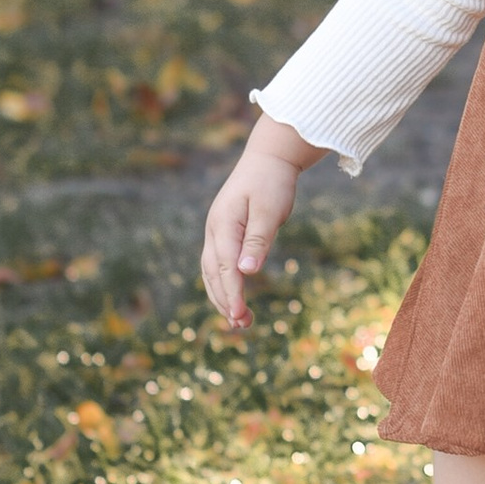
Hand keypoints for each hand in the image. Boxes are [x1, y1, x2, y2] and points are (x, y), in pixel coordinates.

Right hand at [201, 115, 322, 325]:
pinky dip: (224, 284)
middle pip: (213, 274)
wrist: (269, 158)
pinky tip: (235, 299)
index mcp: (223, 224)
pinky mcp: (225, 234)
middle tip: (242, 325)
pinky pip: (218, 264)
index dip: (231, 293)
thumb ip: (258, 241)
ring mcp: (217, 232)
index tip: (239, 315)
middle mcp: (214, 230)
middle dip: (225, 301)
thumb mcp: (270, 210)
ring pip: (212, 272)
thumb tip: (246, 272)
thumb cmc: (272, 182)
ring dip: (223, 296)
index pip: (224, 266)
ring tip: (240, 320)